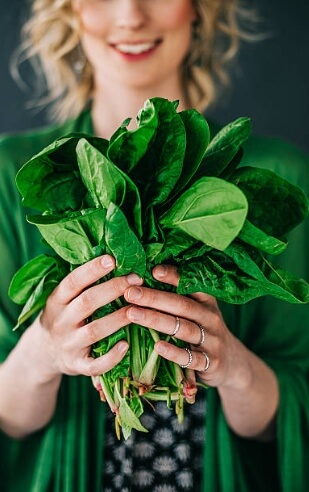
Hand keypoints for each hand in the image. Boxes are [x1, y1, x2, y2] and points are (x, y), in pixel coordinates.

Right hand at [39, 254, 142, 378]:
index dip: (92, 270)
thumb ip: (82, 284)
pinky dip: (111, 357)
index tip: (112, 259)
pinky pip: (94, 365)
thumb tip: (113, 256)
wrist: (43, 354)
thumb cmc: (63, 317)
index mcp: (56, 301)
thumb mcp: (63, 300)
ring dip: (118, 318)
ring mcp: (69, 345)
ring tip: (138, 308)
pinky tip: (126, 345)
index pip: (72, 282)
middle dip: (113, 289)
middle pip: (87, 302)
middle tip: (136, 279)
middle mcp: (61, 322)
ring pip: (94, 331)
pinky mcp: (77, 366)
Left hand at [124, 263, 247, 389]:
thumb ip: (177, 297)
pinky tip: (157, 346)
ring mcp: (212, 340)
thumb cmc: (204, 330)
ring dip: (157, 321)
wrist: (232, 363)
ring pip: (184, 329)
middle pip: (182, 305)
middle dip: (154, 298)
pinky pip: (191, 358)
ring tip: (132, 314)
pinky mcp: (210, 362)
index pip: (192, 285)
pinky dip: (174, 352)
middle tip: (130, 293)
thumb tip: (146, 276)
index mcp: (207, 301)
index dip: (173, 276)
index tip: (153, 270)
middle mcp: (211, 317)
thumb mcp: (197, 311)